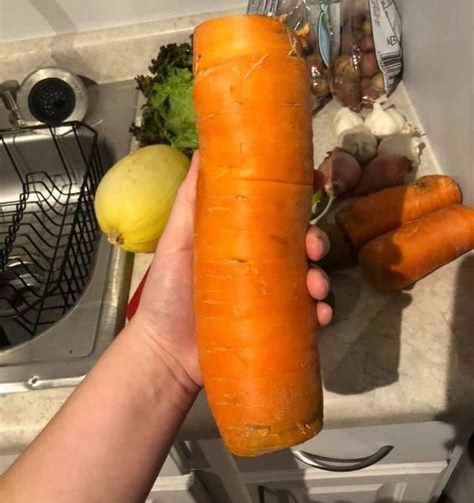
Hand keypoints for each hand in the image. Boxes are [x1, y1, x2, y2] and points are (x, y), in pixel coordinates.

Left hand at [135, 152, 331, 388]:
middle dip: (315, 240)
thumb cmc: (168, 292)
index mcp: (243, 241)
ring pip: (311, 279)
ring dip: (322, 277)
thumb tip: (203, 150)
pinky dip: (321, 313)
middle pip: (301, 246)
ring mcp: (272, 297)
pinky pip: (309, 318)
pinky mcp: (278, 328)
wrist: (164, 352)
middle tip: (313, 246)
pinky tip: (319, 313)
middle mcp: (262, 265)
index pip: (278, 215)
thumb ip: (191, 200)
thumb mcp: (177, 239)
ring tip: (315, 286)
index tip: (316, 183)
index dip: (300, 199)